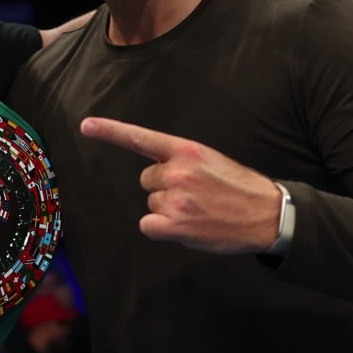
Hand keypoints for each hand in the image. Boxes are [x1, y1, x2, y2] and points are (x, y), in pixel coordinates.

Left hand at [79, 116, 282, 253]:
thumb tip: (158, 171)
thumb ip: (182, 160)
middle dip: (164, 186)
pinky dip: (162, 228)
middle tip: (194, 193)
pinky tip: (186, 225)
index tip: (85, 125)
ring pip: (151, 203)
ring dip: (168, 208)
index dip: (110, 131)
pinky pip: (149, 224)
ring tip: (198, 209)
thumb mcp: (212, 160)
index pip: (141, 137)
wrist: (267, 215)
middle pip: (146, 179)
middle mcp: (178, 172)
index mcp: (187, 150)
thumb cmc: (240, 187)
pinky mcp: (176, 225)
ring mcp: (176, 199)